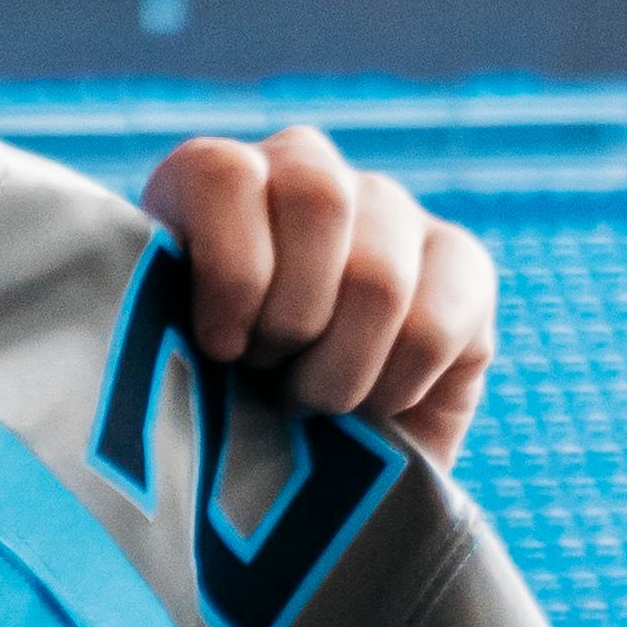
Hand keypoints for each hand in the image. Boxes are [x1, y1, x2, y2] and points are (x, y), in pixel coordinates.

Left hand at [136, 128, 498, 461]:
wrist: (293, 457)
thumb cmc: (208, 392)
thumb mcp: (164, 344)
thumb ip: (166, 311)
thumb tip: (204, 332)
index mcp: (216, 174)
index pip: (228, 172)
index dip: (229, 270)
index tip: (218, 347)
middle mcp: (307, 169)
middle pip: (318, 199)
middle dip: (288, 317)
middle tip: (266, 373)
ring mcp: (391, 209)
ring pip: (379, 275)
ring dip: (338, 367)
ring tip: (312, 401)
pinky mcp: (463, 266)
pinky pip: (433, 326)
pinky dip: (395, 386)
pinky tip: (371, 405)